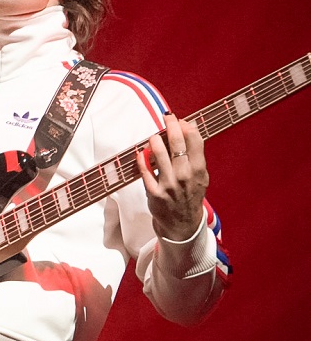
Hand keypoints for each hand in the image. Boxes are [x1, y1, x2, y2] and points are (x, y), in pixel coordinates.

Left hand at [137, 112, 208, 241]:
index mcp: (198, 170)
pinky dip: (142, 160)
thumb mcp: (200, 176)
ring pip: (159, 156)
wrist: (182, 224)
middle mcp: (185, 176)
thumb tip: (187, 128)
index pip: (195, 141)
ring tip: (153, 137)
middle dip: (171, 126)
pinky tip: (141, 153)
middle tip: (167, 116)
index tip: (180, 120)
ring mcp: (169, 184)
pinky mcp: (154, 193)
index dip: (187, 127)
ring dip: (155, 141)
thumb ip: (195, 156)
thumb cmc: (190, 194)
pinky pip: (145, 172)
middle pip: (177, 144)